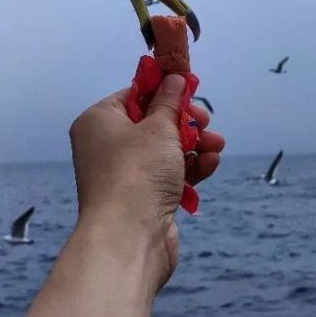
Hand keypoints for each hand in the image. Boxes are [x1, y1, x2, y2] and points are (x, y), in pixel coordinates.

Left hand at [68, 74, 224, 287]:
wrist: (128, 238)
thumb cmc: (138, 171)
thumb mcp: (159, 128)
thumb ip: (170, 101)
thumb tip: (174, 78)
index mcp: (99, 121)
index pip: (133, 95)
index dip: (164, 92)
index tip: (191, 92)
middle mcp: (106, 146)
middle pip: (152, 123)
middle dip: (185, 123)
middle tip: (206, 124)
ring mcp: (123, 175)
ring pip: (164, 151)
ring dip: (193, 146)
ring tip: (217, 147)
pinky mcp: (141, 199)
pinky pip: (167, 175)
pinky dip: (188, 169)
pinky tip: (210, 165)